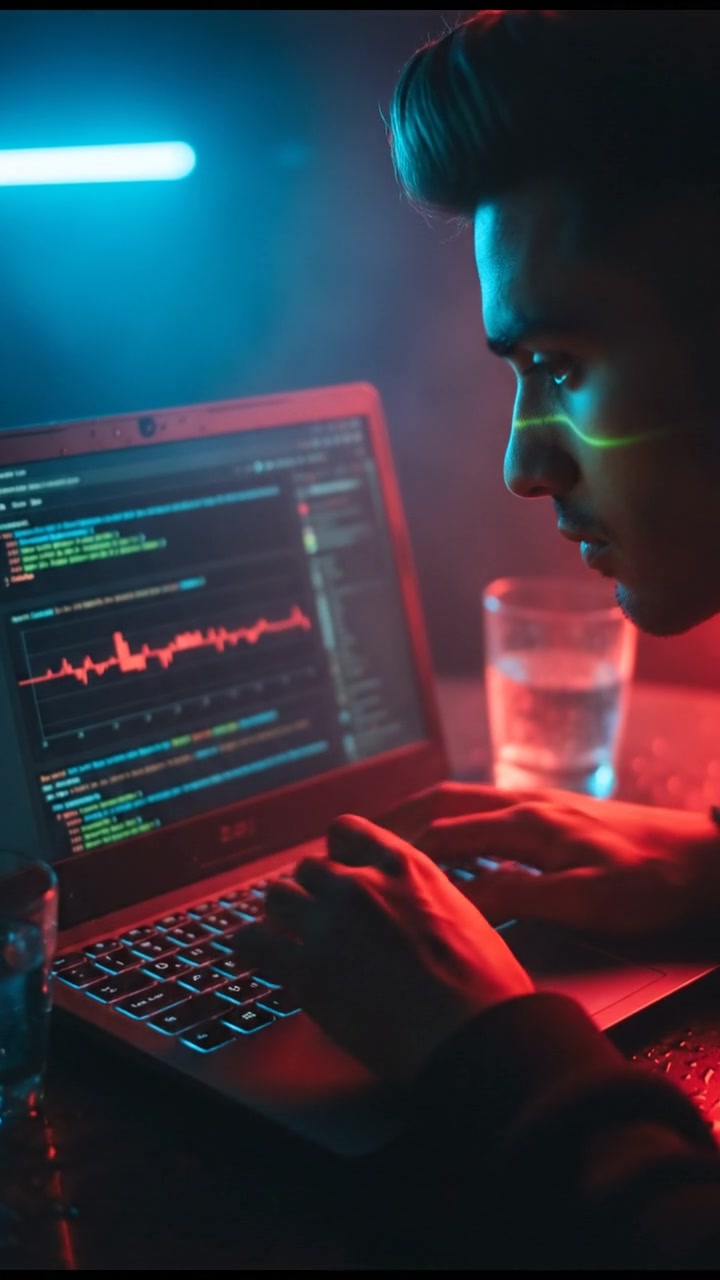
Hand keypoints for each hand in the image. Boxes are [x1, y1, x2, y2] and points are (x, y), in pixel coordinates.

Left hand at [234, 814, 532, 1082]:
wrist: (473, 1036)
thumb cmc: (487, 987)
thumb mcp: (467, 914)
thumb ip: (427, 899)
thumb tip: (420, 910)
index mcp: (404, 867)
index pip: (346, 832)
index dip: (338, 854)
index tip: (337, 871)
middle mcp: (361, 886)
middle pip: (308, 867)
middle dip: (311, 891)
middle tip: (316, 916)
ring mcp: (329, 925)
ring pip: (277, 897)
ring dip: (282, 915)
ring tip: (284, 934)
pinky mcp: (307, 971)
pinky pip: (254, 942)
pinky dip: (250, 947)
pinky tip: (252, 954)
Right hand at [380, 782, 719, 935]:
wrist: (706, 856)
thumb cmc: (652, 880)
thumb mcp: (585, 899)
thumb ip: (517, 895)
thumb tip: (455, 896)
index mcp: (527, 823)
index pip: (444, 834)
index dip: (397, 851)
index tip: (358, 867)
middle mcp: (527, 805)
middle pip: (445, 803)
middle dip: (396, 819)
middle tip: (354, 838)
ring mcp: (543, 806)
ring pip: (464, 801)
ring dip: (422, 815)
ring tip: (389, 836)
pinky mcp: (558, 815)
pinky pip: (488, 810)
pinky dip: (455, 821)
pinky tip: (456, 845)